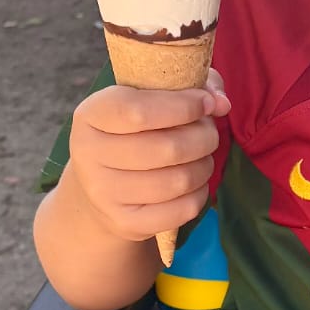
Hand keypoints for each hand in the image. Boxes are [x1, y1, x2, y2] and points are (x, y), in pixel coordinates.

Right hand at [68, 72, 229, 244]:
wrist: (101, 185)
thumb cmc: (134, 130)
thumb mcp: (150, 97)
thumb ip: (188, 86)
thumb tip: (221, 103)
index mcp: (90, 114)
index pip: (139, 111)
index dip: (183, 106)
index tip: (207, 104)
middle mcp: (88, 154)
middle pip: (166, 148)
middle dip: (203, 137)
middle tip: (209, 133)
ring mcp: (103, 193)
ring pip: (178, 180)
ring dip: (204, 165)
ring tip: (203, 156)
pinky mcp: (125, 223)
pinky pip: (182, 210)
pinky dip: (200, 194)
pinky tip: (195, 182)